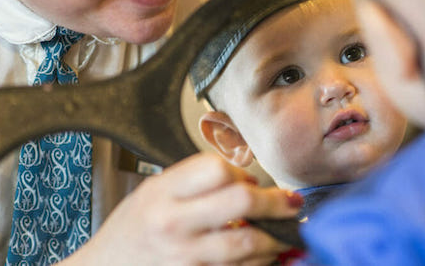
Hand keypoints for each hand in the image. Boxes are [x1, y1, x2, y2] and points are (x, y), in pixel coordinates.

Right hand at [63, 152, 301, 265]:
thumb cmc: (134, 229)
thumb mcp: (154, 190)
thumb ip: (196, 182)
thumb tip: (250, 180)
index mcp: (163, 193)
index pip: (217, 169)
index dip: (241, 172)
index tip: (250, 180)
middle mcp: (173, 225)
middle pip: (241, 202)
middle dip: (275, 202)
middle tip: (291, 202)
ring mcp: (185, 258)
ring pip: (248, 245)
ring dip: (274, 239)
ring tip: (282, 233)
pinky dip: (258, 264)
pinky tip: (264, 257)